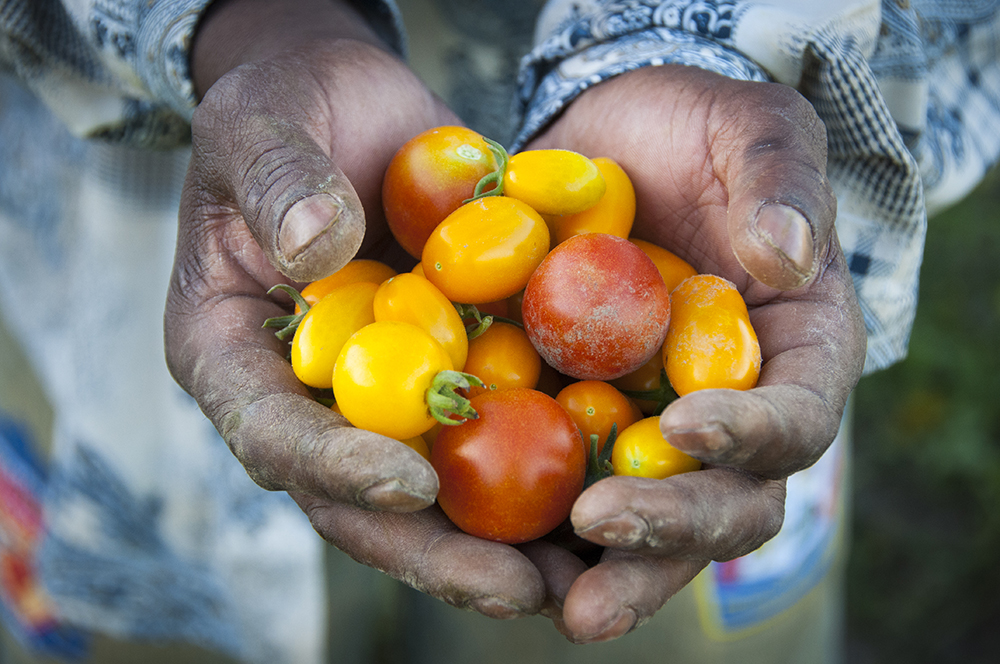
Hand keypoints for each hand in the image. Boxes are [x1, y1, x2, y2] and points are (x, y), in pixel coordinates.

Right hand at [164, 0, 551, 617]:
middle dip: (438, 551)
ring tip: (585, 574)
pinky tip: (614, 495)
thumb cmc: (286, 108)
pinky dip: (548, 467)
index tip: (411, 484)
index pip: (273, 434)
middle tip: (515, 589)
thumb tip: (319, 247)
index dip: (337, 469)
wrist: (353, 105)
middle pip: (362, 499)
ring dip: (507, 540)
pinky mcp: (449, 373)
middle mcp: (308, 398)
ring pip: (438, 489)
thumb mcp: (263, 126)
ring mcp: (381, 395)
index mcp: (233, 356)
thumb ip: (280, 184)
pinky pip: (494, 432)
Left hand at [519, 65, 867, 641]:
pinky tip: (480, 544)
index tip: (687, 424)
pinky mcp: (581, 425)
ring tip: (553, 598)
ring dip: (606, 567)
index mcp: (795, 353)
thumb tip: (786, 253)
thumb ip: (778, 178)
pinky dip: (533, 525)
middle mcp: (732, 413)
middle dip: (672, 527)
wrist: (611, 142)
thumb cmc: (695, 131)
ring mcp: (653, 429)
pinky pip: (563, 485)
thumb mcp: (749, 127)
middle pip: (726, 501)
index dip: (754, 435)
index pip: (798, 415)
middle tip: (602, 529)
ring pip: (647, 521)